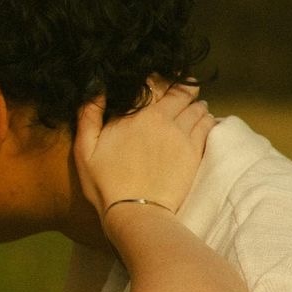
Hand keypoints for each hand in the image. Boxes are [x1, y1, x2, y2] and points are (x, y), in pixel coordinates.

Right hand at [74, 83, 213, 218]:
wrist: (135, 213)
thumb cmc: (106, 184)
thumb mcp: (84, 150)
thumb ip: (89, 115)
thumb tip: (96, 88)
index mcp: (139, 115)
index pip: (159, 84)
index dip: (163, 78)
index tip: (163, 78)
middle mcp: (165, 120)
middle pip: (184, 93)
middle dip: (185, 89)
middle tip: (184, 89)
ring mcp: (183, 137)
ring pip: (198, 108)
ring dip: (196, 104)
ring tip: (195, 106)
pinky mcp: (195, 154)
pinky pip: (207, 127)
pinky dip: (207, 120)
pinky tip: (204, 122)